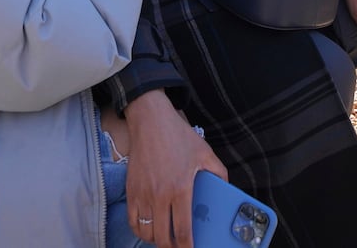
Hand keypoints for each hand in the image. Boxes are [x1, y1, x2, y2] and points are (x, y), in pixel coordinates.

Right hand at [124, 90, 228, 247]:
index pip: (182, 231)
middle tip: (178, 246)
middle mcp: (160, 195)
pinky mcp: (131, 191)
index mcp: (181, 189)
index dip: (187, 247)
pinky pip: (133, 221)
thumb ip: (219, 173)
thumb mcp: (205, 152)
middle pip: (162, 238)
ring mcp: (143, 194)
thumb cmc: (178, 136)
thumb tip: (225, 188)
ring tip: (165, 237)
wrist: (150, 121)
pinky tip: (149, 228)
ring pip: (146, 232)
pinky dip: (140, 230)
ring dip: (156, 240)